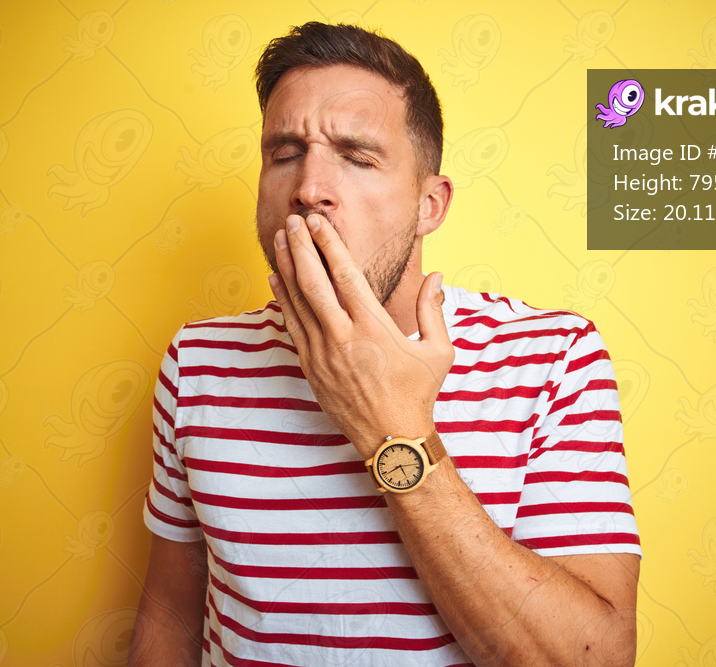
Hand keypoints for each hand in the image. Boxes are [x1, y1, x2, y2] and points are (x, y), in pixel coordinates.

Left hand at [268, 213, 453, 458]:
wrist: (391, 440)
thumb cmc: (418, 394)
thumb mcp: (439, 351)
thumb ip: (434, 310)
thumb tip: (437, 277)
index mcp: (374, 328)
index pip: (345, 275)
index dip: (329, 244)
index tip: (318, 222)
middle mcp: (343, 337)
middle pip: (314, 282)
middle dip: (302, 247)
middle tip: (293, 220)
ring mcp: (323, 353)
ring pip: (298, 301)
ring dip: (287, 267)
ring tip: (280, 239)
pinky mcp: (311, 368)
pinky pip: (293, 326)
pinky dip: (282, 300)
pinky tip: (276, 279)